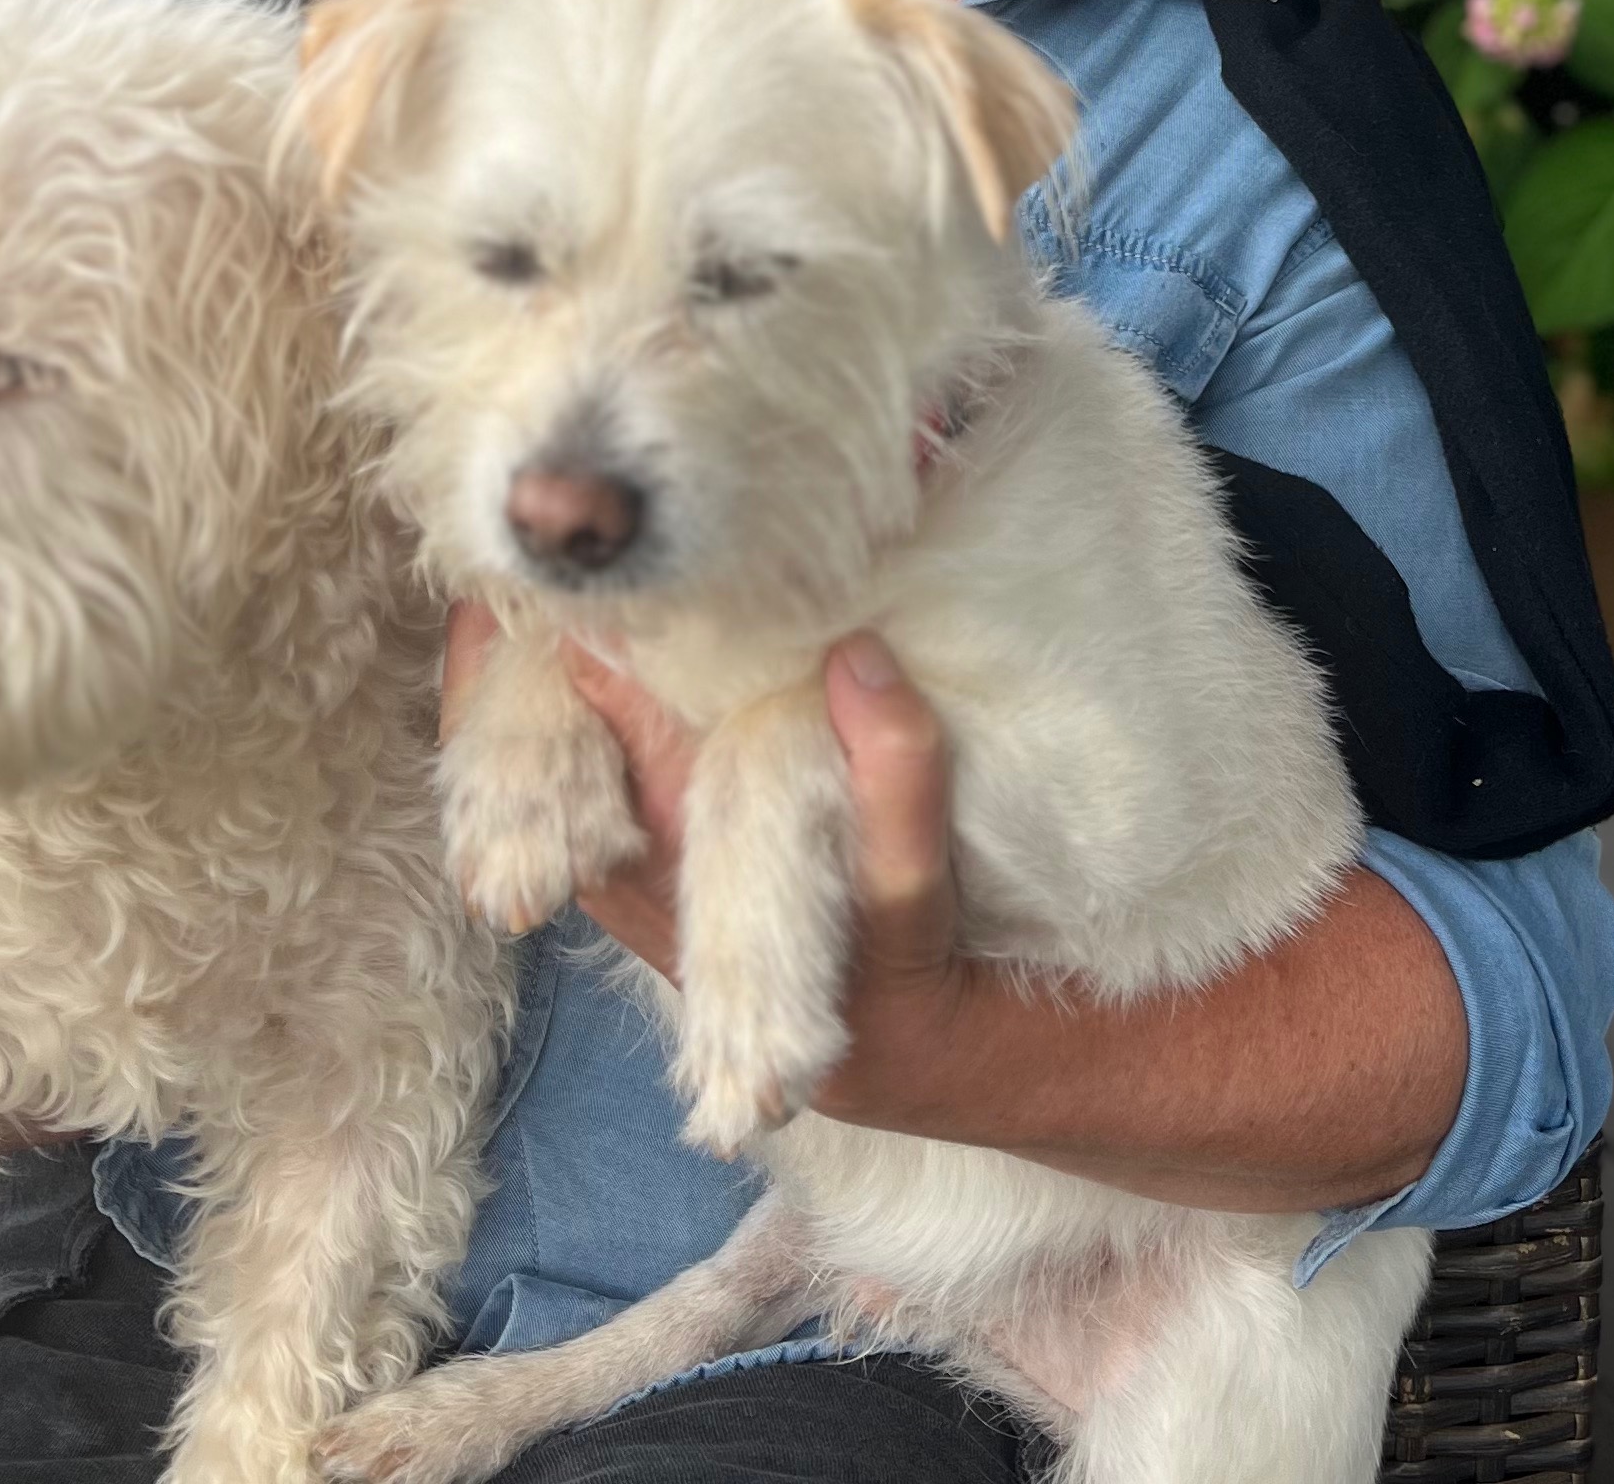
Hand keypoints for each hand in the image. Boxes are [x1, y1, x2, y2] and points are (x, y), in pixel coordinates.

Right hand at [437, 600, 1465, 1206]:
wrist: (1126, 1051)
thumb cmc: (955, 887)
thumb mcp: (809, 803)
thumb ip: (724, 710)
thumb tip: (657, 563)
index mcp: (673, 900)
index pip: (543, 796)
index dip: (498, 702)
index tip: (488, 595)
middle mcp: (720, 967)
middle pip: (610, 824)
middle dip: (570, 708)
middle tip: (576, 576)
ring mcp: (808, 1005)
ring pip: (729, 865)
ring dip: (698, 738)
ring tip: (698, 600)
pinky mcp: (912, 1025)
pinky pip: (888, 894)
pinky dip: (886, 777)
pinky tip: (875, 672)